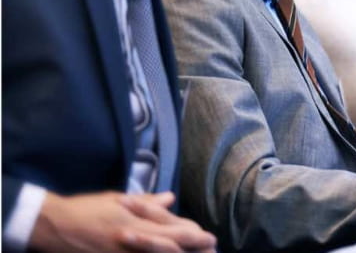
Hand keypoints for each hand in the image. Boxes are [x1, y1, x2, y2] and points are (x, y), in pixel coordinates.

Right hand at [28, 191, 215, 252]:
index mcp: (137, 222)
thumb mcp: (117, 200)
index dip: (194, 235)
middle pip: (171, 247)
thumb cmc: (85, 210)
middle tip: (211, 249)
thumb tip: (169, 198)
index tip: (210, 237)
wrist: (52, 226)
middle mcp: (133, 241)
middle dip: (193, 250)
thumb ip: (146, 203)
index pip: (173, 231)